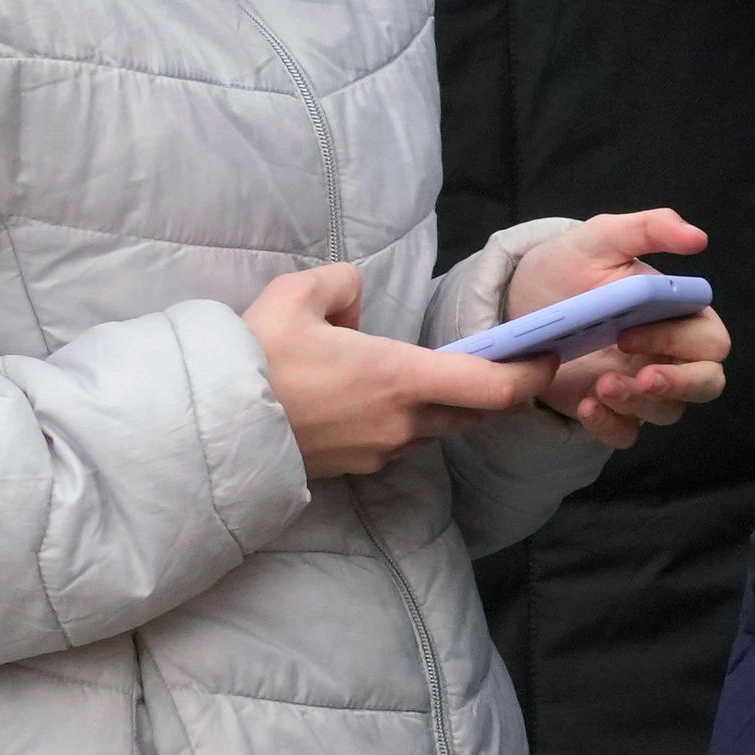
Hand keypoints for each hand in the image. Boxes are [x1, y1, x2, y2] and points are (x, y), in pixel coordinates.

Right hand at [245, 266, 537, 477]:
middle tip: (499, 361)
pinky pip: (396, 440)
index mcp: (401, 379)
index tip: (548, 356)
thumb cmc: (254, 359)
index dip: (532, 375)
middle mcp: (403, 423)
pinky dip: (400, 419)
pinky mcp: (354, 468)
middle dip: (493, 390)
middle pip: (475, 412)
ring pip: (434, 427)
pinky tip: (365, 397)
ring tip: (408, 371)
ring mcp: (380, 451)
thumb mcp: (297, 296)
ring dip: (439, 403)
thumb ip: (342, 285)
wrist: (206, 428)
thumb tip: (355, 300)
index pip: (496, 388)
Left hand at [505, 209, 731, 445]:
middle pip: (708, 384)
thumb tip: (699, 238)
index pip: (710, 341)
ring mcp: (642, 386)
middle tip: (638, 378)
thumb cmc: (570, 267)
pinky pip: (629, 434)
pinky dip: (611, 426)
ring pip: (669, 412)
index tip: (627, 331)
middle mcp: (671, 355)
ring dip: (639, 404)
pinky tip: (585, 407)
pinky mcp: (613, 411)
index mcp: (679, 316)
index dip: (679, 341)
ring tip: (598, 386)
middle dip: (679, 384)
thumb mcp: (602, 238)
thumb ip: (649, 228)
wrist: (520, 301)